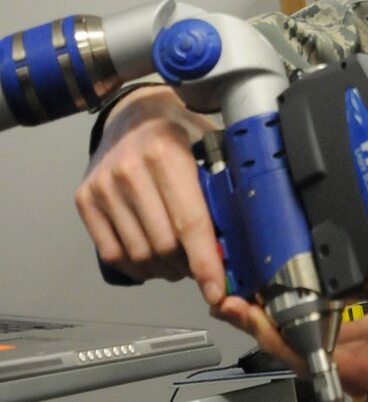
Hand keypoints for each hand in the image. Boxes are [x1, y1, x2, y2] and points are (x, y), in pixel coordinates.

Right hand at [74, 87, 224, 300]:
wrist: (132, 112)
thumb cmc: (178, 131)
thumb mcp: (208, 143)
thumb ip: (223, 182)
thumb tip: (247, 233)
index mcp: (166, 152)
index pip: (190, 221)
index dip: (205, 261)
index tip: (217, 289)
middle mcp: (130, 169)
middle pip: (163, 244)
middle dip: (186, 266)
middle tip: (200, 266)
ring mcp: (103, 186)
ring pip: (138, 253)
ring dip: (162, 269)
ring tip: (178, 263)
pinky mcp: (85, 199)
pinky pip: (111, 252)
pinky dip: (135, 268)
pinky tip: (151, 263)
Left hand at [215, 283, 367, 390]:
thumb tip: (337, 264)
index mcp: (361, 370)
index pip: (302, 353)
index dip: (269, 332)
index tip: (245, 311)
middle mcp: (351, 373)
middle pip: (291, 351)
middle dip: (258, 324)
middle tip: (227, 300)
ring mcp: (350, 362)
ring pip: (298, 346)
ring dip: (271, 322)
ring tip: (242, 298)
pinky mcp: (353, 348)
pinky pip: (314, 336)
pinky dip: (292, 319)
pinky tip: (276, 301)